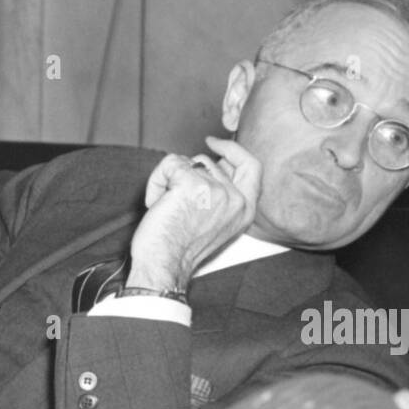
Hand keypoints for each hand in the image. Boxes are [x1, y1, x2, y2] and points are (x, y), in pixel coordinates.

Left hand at [130, 136, 262, 289]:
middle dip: (187, 172)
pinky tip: (157, 203)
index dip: (233, 149)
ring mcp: (216, 190)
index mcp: (246, 209)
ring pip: (187, 161)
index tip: (214, 142)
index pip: (252, 166)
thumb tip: (211, 163)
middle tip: (175, 189)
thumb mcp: (216, 222)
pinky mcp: (193, 184)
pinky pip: (170, 164)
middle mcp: (236, 199)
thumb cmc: (181, 249)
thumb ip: (222, 195)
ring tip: (168, 207)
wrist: (164, 265)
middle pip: (210, 161)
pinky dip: (156, 181)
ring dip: (170, 180)